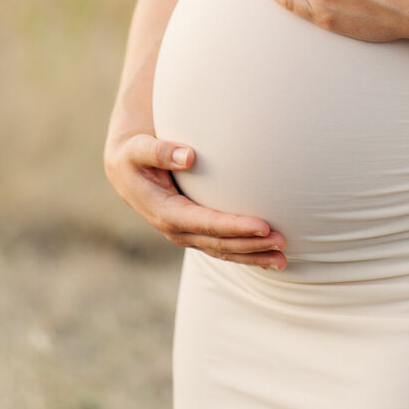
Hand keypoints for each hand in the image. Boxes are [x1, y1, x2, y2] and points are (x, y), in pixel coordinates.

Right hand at [104, 133, 287, 268]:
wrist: (125, 171)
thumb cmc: (135, 155)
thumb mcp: (139, 149)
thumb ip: (161, 151)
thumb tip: (189, 155)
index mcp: (165, 212)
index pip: (206, 223)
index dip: (234, 226)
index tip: (262, 225)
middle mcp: (176, 229)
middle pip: (219, 243)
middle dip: (251, 245)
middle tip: (282, 241)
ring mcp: (186, 234)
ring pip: (223, 251)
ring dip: (253, 256)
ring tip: (283, 259)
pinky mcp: (195, 232)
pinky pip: (222, 248)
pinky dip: (246, 254)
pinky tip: (269, 258)